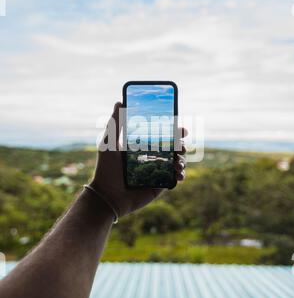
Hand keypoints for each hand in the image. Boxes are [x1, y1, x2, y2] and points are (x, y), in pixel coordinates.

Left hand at [90, 102, 186, 216]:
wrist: (107, 195)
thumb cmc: (106, 169)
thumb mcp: (109, 143)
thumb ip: (115, 123)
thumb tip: (119, 101)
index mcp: (142, 147)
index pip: (162, 136)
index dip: (174, 132)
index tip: (181, 128)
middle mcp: (152, 158)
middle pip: (173, 149)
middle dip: (182, 145)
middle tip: (181, 145)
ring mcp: (157, 172)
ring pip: (177, 163)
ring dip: (183, 160)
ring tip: (178, 161)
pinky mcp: (160, 186)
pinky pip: (175, 179)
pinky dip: (181, 175)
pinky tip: (178, 174)